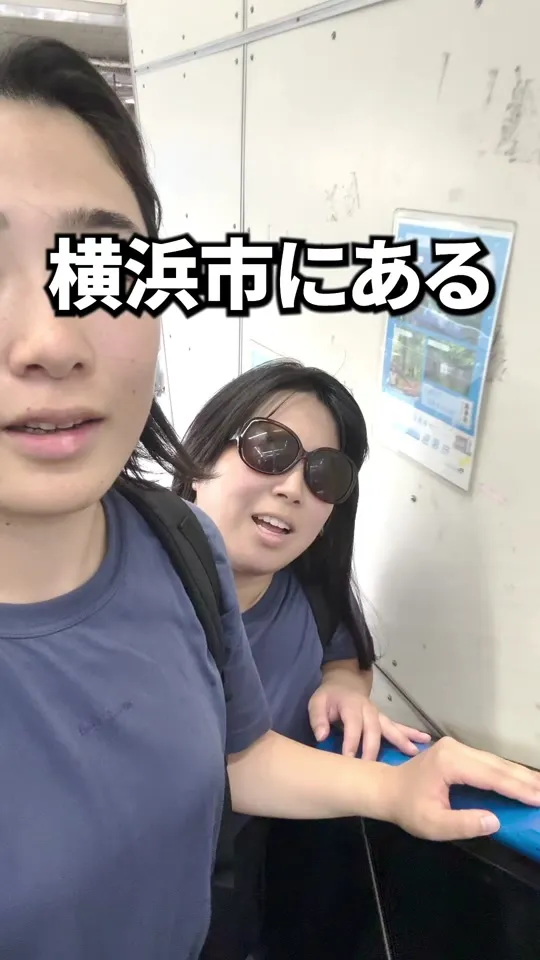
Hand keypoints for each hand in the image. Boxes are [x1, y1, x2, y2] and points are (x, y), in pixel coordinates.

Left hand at [308, 680, 430, 758]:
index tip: (349, 759)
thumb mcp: (317, 703)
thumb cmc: (330, 697)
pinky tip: (424, 741)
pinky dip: (411, 734)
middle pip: (373, 730)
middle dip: (373, 749)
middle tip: (374, 768)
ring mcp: (378, 714)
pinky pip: (398, 727)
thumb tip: (322, 736)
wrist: (344, 683)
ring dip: (402, 740)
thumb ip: (318, 718)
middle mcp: (368, 710)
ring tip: (414, 753)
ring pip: (391, 728)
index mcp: (351, 705)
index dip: (351, 742)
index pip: (353, 725)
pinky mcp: (384, 719)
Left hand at [385, 736, 539, 840]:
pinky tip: (521, 780)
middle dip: (525, 780)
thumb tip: (495, 821)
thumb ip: (464, 824)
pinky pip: (487, 762)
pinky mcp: (457, 752)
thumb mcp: (433, 824)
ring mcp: (456, 747)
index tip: (539, 798)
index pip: (492, 776)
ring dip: (519, 775)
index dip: (518, 789)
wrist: (385, 788)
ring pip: (495, 761)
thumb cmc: (407, 808)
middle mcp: (456, 749)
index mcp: (450, 763)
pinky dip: (506, 772)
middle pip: (497, 765)